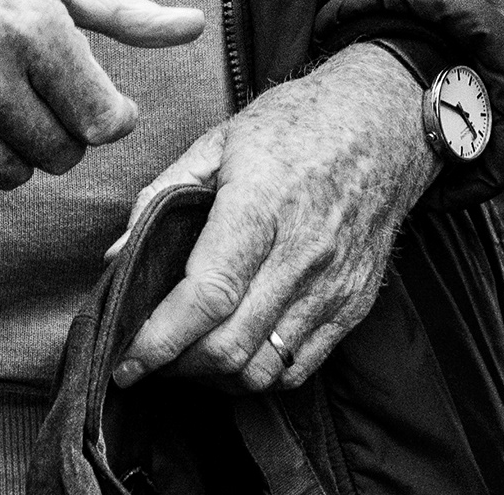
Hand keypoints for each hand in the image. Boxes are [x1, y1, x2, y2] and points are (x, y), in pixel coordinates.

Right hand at [0, 0, 205, 187]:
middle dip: (64, 129)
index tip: (100, 97)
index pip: (102, 123)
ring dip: (12, 145)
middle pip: (59, 155)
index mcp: (33, 30)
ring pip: (6, 173)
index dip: (110, 114)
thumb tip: (193, 27)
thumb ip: (122, 9)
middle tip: (42, 89)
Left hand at [112, 43, 436, 391]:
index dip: (159, 338)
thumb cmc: (299, 125)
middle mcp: (302, 255)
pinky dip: (258, 374)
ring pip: (262, 369)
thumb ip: (163, 196)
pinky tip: (235, 352)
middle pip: (230, 345)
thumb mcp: (221, 139)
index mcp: (261, 207)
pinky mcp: (353, 305)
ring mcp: (332, 286)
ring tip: (187, 357)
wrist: (384, 124)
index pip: (207, 295)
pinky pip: (299, 368)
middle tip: (147, 358)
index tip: (125, 357)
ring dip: (214, 377)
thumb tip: (119, 254)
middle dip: (175, 367)